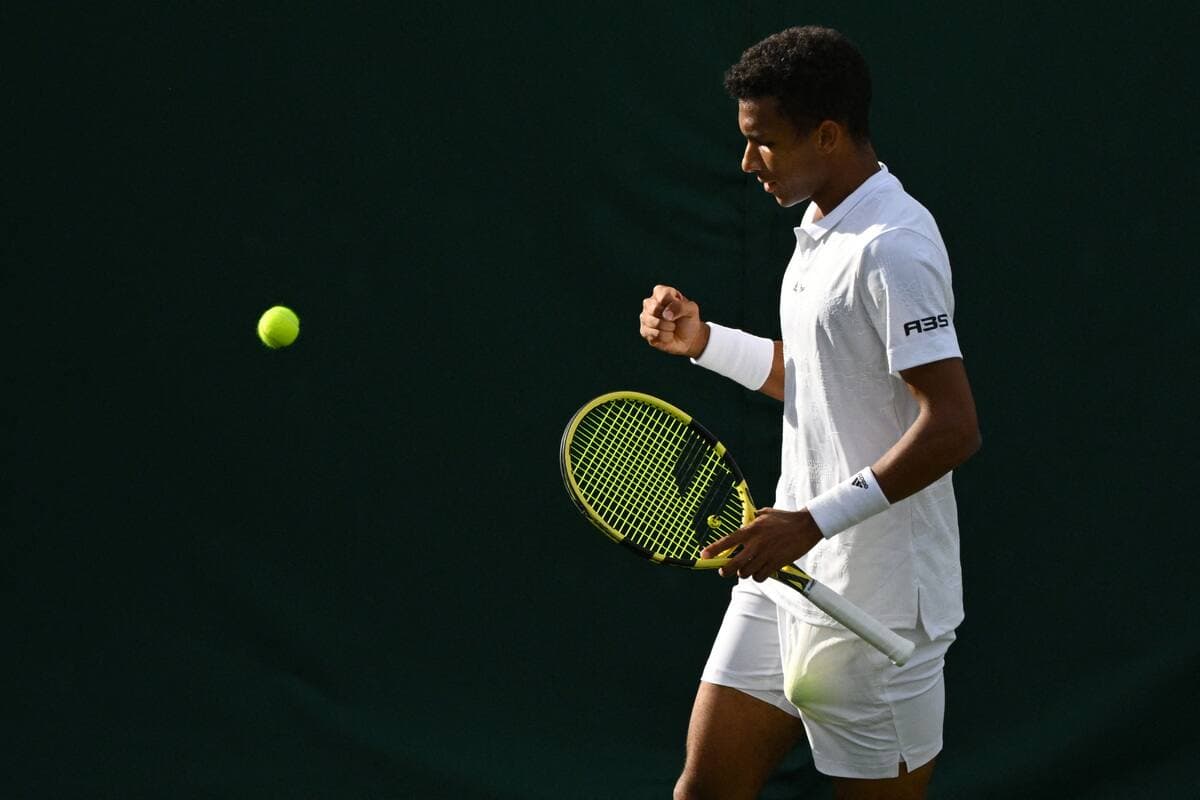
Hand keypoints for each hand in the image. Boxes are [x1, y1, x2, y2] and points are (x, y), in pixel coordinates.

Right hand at [639, 285, 708, 357]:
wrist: (688, 338)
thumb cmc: (688, 319)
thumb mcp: (691, 309)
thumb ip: (680, 307)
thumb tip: (665, 315)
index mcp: (660, 292)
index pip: (662, 294)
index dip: (673, 304)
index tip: (681, 308)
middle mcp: (649, 303)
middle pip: (654, 309)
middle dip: (669, 318)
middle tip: (675, 320)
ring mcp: (645, 317)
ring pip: (652, 322)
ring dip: (668, 328)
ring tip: (673, 328)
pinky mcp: (644, 331)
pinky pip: (653, 334)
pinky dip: (665, 337)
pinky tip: (669, 335)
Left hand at [700, 508, 823, 581]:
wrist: (806, 526)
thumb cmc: (785, 518)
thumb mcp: (765, 514)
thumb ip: (751, 521)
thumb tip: (742, 525)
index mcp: (751, 529)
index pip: (728, 541)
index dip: (714, 550)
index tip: (703, 556)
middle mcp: (756, 544)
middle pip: (733, 564)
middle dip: (725, 570)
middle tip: (723, 570)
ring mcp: (766, 555)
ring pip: (746, 573)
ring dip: (744, 572)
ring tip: (747, 568)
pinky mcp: (777, 563)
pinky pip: (761, 577)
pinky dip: (758, 576)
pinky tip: (760, 571)